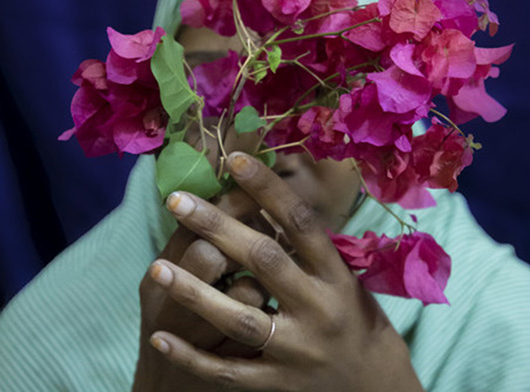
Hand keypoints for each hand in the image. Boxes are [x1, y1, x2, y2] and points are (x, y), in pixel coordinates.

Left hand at [148, 152, 423, 391]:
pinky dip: (193, 356)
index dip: (268, 189)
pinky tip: (160, 338)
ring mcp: (298, 349)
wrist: (373, 383)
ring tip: (156, 268)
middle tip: (178, 200)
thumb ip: (308, 249)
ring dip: (195, 293)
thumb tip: (265, 197)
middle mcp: (320, 308)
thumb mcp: (342, 278)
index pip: (301, 223)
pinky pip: (229, 371)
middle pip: (265, 260)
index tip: (234, 160)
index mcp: (337, 276)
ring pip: (240, 318)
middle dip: (219, 227)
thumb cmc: (353, 318)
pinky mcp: (279, 383)